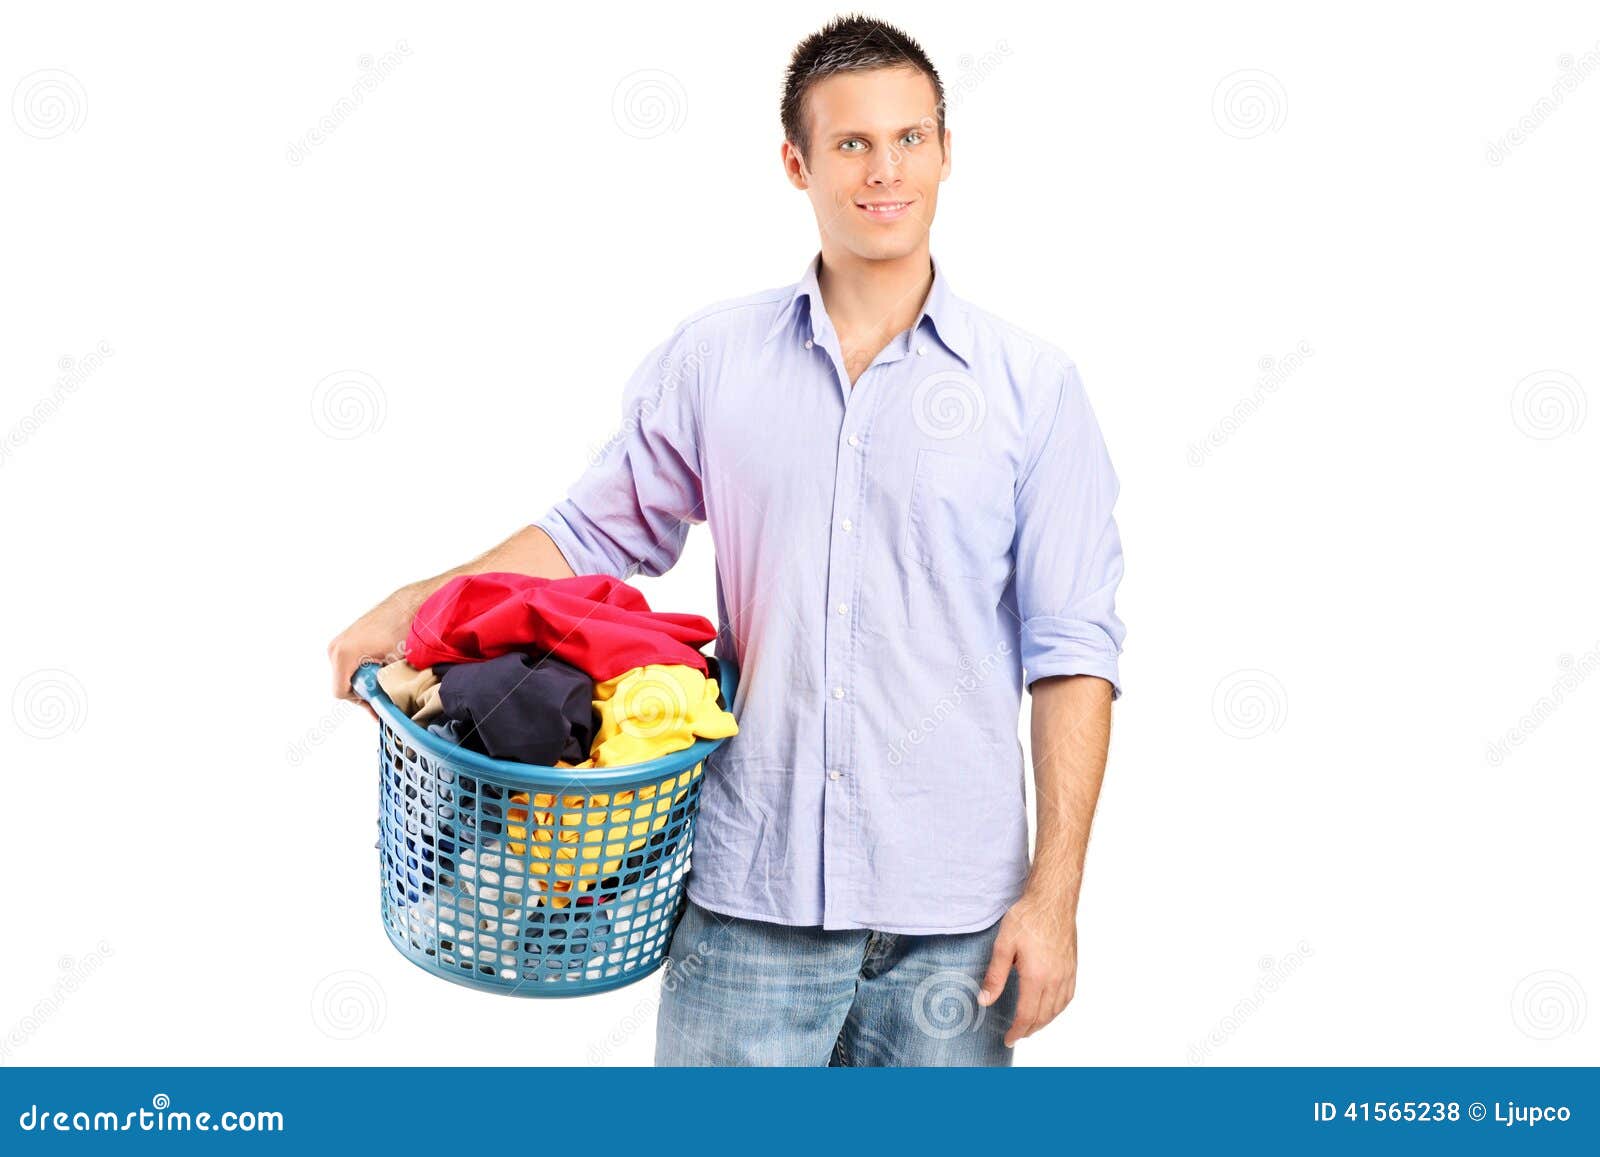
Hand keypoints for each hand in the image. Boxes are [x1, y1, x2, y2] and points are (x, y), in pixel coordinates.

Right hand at [326, 585, 421, 718]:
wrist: (412, 604)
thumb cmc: (405, 632)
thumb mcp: (395, 666)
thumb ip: (384, 689)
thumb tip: (391, 708)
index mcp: (343, 655)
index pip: (342, 692)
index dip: (363, 703)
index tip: (379, 705)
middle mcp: (337, 647)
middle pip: (345, 683)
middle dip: (366, 692)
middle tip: (386, 695)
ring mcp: (341, 640)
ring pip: (348, 672)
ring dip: (367, 679)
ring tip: (388, 678)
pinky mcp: (349, 635)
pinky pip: (352, 660)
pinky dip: (366, 666)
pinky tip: (384, 665)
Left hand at [977, 887, 1077, 1048]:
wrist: (1052, 899)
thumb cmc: (1028, 917)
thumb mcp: (1003, 945)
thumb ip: (995, 975)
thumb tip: (985, 1000)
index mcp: (1037, 977)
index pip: (1027, 1015)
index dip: (1017, 1031)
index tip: (1009, 1039)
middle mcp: (1055, 979)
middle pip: (1043, 1016)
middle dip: (1029, 1029)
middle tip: (1017, 1035)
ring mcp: (1067, 973)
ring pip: (1057, 1009)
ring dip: (1044, 1022)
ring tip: (1031, 1026)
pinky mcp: (1072, 966)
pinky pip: (1068, 996)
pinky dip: (1058, 1009)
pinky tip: (1051, 1008)